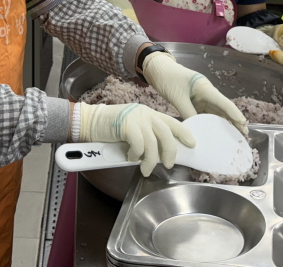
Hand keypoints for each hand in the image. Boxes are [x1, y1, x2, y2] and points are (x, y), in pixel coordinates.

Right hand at [78, 102, 195, 175]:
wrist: (91, 121)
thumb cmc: (111, 127)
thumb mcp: (134, 127)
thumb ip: (146, 135)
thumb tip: (160, 153)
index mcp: (150, 113)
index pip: (172, 122)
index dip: (184, 133)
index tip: (192, 143)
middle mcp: (146, 114)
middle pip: (166, 134)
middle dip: (169, 152)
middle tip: (167, 164)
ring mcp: (136, 118)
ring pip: (153, 143)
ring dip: (150, 160)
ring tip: (145, 169)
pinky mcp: (127, 124)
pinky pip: (138, 145)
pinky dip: (136, 155)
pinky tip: (130, 157)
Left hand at [141, 52, 247, 134]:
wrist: (157, 70)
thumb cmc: (168, 79)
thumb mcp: (177, 97)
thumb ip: (188, 113)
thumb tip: (197, 130)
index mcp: (205, 88)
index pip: (224, 102)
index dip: (235, 114)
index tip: (244, 125)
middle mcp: (207, 92)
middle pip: (223, 108)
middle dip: (235, 121)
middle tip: (243, 135)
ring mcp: (202, 96)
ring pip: (217, 111)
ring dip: (226, 123)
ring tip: (235, 136)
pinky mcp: (196, 101)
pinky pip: (207, 113)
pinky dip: (212, 122)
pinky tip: (217, 132)